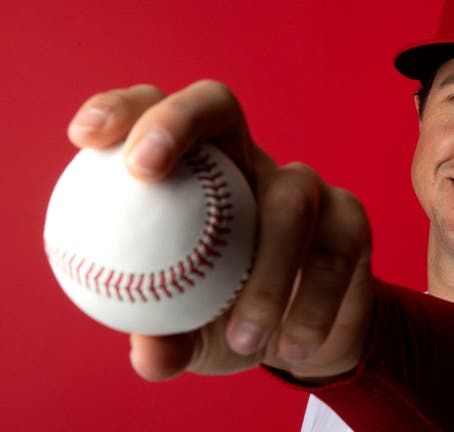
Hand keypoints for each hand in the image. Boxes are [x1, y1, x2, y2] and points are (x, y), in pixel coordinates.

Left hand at [67, 81, 374, 382]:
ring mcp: (304, 184)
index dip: (123, 109)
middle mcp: (247, 163)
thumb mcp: (191, 337)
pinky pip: (333, 254)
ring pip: (289, 199)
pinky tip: (294, 346)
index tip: (85, 140)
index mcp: (196, 174)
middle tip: (144, 171)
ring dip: (267, 272)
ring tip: (244, 339)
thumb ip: (168, 339)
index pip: (154, 114)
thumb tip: (149, 354)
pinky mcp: (349, 218)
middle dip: (178, 119)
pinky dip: (312, 304)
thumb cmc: (230, 322)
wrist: (304, 337)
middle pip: (218, 103)